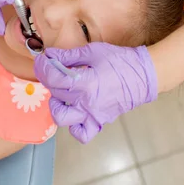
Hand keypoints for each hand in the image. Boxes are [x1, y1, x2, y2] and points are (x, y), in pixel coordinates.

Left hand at [34, 43, 157, 143]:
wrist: (142, 76)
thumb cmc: (119, 61)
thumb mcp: (93, 51)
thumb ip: (69, 55)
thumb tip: (51, 55)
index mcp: (85, 83)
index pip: (54, 78)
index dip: (43, 68)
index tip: (41, 60)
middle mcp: (86, 103)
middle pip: (55, 94)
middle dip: (49, 79)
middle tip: (52, 69)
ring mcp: (92, 115)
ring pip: (63, 119)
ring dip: (57, 105)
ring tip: (62, 92)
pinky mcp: (99, 121)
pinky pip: (81, 133)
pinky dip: (74, 125)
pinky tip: (74, 110)